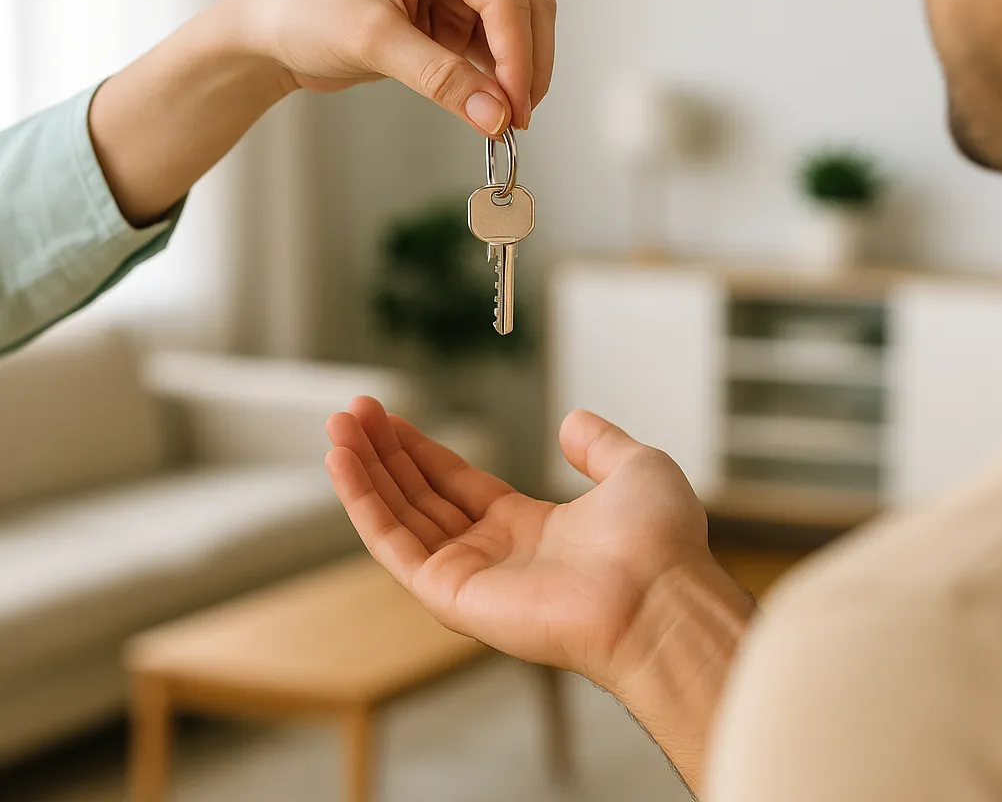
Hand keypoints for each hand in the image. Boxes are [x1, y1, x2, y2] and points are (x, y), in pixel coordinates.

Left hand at [240, 0, 555, 132]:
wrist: (275, 32)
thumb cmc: (308, 15)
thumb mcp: (375, 44)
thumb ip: (442, 79)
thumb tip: (497, 116)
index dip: (518, 54)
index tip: (515, 108)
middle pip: (524, 6)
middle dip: (526, 65)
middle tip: (518, 120)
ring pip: (518, 28)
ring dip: (518, 73)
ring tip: (506, 121)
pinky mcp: (453, 14)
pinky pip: (495, 47)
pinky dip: (499, 78)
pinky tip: (491, 107)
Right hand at [325, 397, 742, 692]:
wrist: (659, 594)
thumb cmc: (659, 542)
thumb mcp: (634, 468)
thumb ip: (599, 444)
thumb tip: (571, 420)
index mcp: (529, 527)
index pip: (456, 483)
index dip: (421, 448)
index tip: (387, 417)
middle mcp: (493, 553)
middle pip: (420, 495)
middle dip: (384, 453)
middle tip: (350, 413)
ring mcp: (469, 576)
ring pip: (399, 516)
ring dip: (363, 472)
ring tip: (336, 427)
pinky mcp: (451, 595)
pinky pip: (394, 544)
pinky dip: (363, 504)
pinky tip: (342, 463)